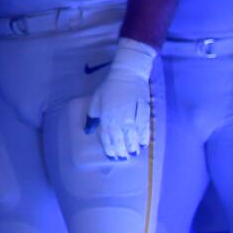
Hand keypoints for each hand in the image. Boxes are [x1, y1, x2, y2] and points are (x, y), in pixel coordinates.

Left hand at [84, 38, 155, 159]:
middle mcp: (120, 119)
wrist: (128, 74)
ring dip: (132, 147)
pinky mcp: (144, 113)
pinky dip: (144, 138)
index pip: (107, 138)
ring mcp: (133, 117)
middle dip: (121, 151)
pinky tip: (143, 144)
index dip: (109, 149)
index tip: (111, 156)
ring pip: (133, 137)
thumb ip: (92, 117)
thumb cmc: (109, 87)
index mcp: (106, 117)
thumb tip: (87, 131)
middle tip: (122, 158)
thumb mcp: (96, 100)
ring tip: (132, 153)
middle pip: (121, 140)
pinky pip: (145, 130)